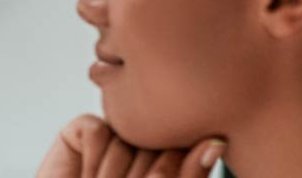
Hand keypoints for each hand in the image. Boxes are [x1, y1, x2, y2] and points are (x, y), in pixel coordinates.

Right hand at [34, 115, 224, 177]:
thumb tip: (217, 143)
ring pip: (126, 139)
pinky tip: (84, 175)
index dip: (164, 174)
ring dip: (110, 175)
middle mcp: (145, 143)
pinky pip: (98, 131)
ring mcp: (116, 133)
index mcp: (170, 160)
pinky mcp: (85, 128)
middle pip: (156, 144)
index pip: (184, 151)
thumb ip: (190, 175)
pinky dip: (92, 160)